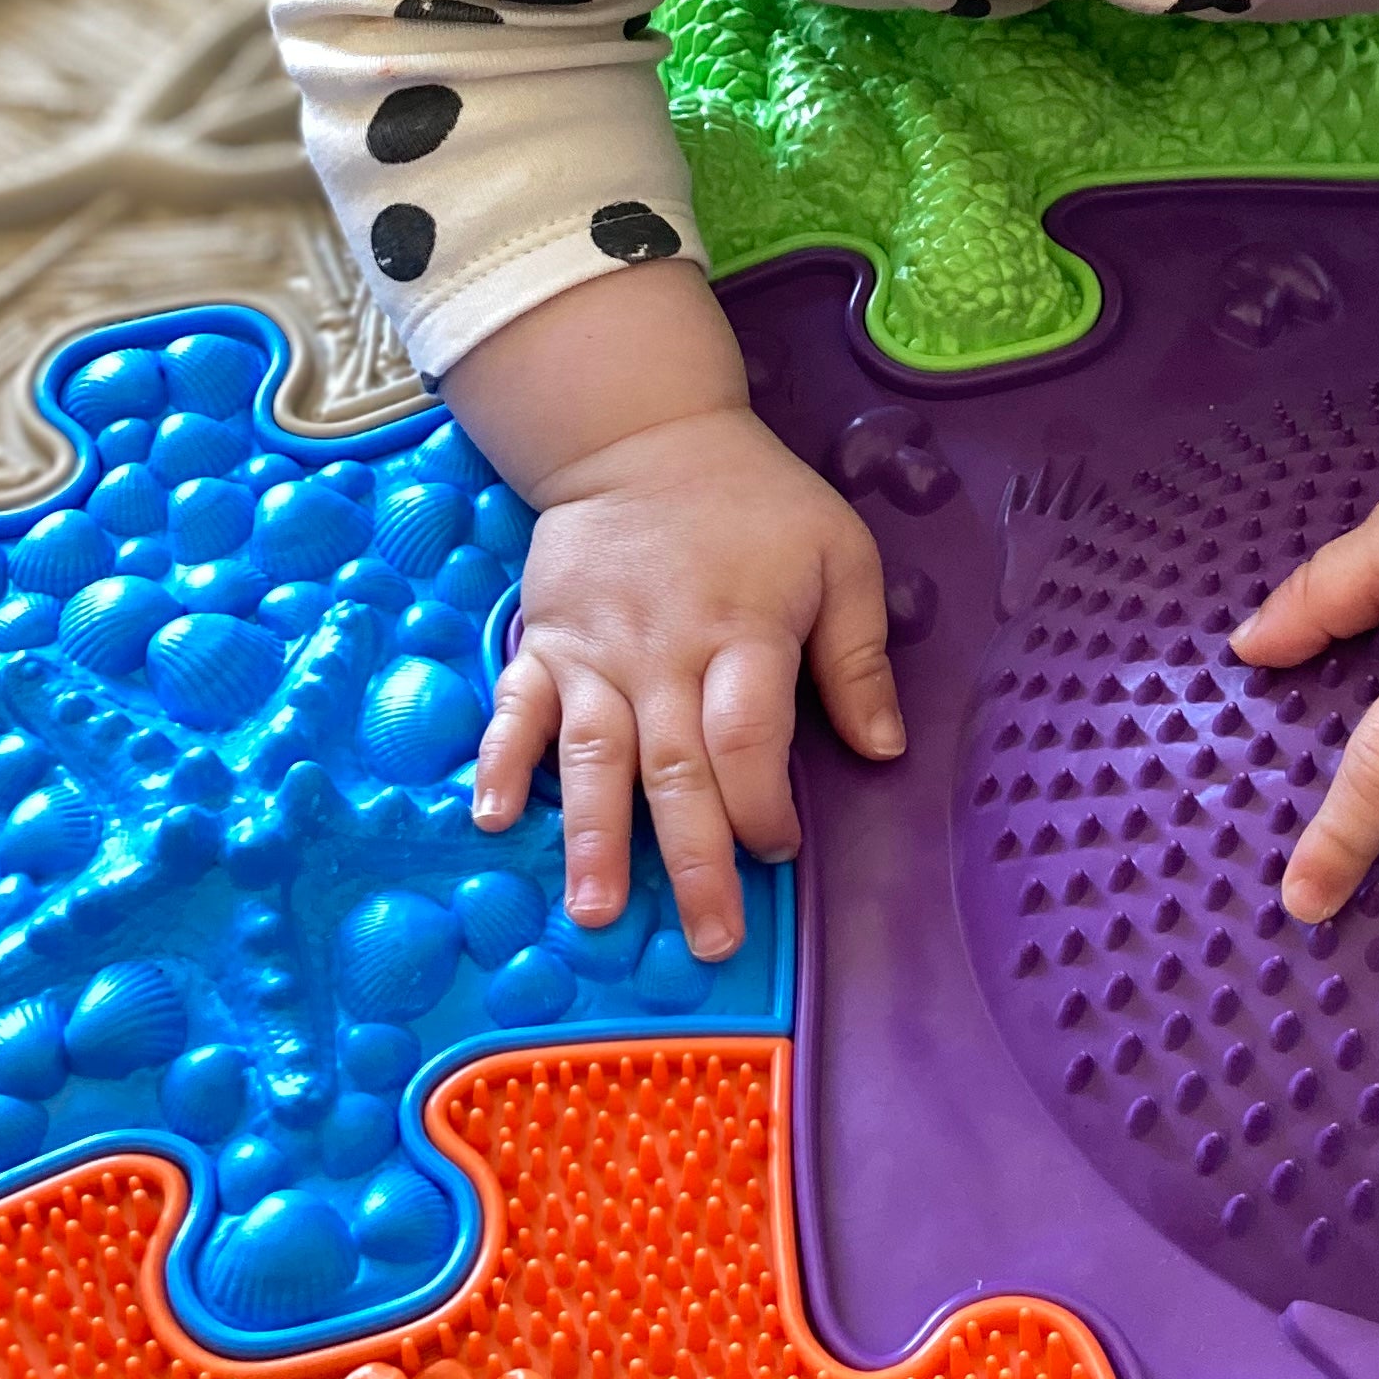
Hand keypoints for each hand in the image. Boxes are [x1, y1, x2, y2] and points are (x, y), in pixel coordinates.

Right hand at [474, 399, 900, 962]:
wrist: (643, 436)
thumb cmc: (754, 504)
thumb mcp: (838, 556)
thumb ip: (859, 656)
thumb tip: (884, 750)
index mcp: (744, 630)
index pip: (749, 739)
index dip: (765, 806)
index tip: (778, 852)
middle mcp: (665, 652)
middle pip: (677, 769)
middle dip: (695, 862)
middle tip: (710, 943)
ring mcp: (596, 652)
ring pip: (594, 756)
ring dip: (594, 838)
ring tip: (596, 913)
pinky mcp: (546, 644)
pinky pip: (517, 710)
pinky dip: (501, 763)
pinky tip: (494, 819)